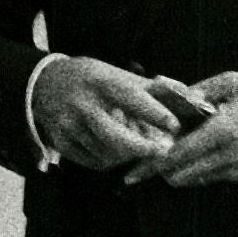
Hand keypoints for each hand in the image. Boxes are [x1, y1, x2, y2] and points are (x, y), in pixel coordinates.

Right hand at [31, 57, 181, 171]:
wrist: (44, 82)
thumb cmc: (93, 78)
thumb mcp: (120, 75)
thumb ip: (155, 88)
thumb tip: (193, 97)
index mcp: (103, 83)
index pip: (131, 99)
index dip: (154, 113)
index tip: (174, 125)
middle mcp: (84, 105)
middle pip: (114, 136)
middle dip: (141, 148)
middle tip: (164, 151)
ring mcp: (69, 125)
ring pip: (106, 152)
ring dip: (129, 155)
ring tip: (142, 148)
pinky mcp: (61, 141)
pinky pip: (92, 161)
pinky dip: (111, 161)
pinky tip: (119, 152)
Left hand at [130, 73, 237, 185]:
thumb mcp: (235, 81)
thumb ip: (200, 91)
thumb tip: (172, 97)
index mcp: (222, 132)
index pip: (176, 157)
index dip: (149, 167)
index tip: (131, 174)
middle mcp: (227, 156)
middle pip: (180, 176)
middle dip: (161, 171)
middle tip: (151, 156)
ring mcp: (237, 168)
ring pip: (194, 180)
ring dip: (179, 171)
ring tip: (174, 152)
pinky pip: (211, 177)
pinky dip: (198, 169)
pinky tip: (199, 151)